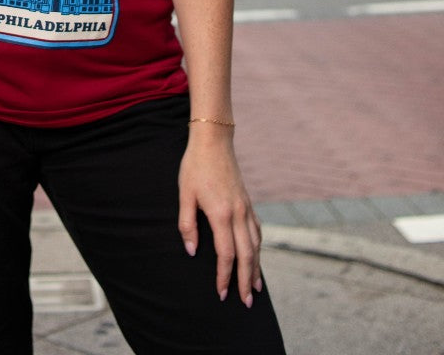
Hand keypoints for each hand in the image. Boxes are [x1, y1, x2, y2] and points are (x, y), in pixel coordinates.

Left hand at [177, 128, 261, 306]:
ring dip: (256, 268)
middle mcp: (239, 213)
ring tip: (256, 288)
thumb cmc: (195, 166)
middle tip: (245, 302)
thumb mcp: (184, 194)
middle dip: (246, 281)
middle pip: (247, 255)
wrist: (213, 141)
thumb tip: (191, 251)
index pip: (226, 254)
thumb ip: (187, 224)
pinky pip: (257, 231)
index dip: (224, 276)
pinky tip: (256, 256)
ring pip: (256, 245)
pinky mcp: (247, 202)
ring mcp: (246, 208)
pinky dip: (258, 248)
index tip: (222, 292)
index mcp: (221, 214)